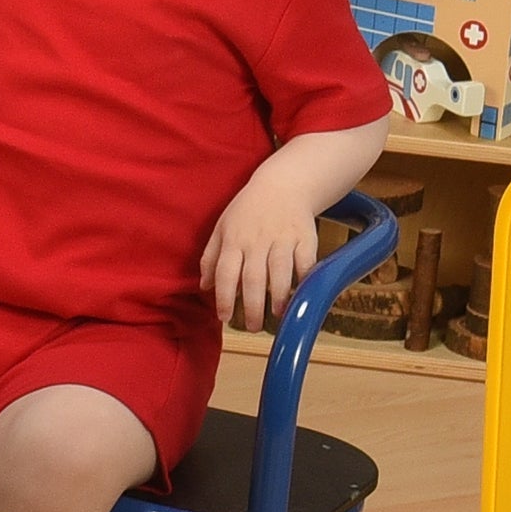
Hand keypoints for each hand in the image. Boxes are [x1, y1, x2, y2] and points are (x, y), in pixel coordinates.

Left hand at [200, 181, 320, 332]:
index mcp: (233, 240)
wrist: (283, 184)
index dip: (223, 298)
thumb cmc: (248, 210)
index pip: (225, 274)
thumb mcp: (221, 228)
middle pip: (252, 278)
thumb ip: (211, 258)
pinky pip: (305, 261)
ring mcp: (282, 238)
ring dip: (278, 295)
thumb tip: (204, 287)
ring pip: (279, 271)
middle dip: (252, 306)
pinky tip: (301, 293)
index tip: (224, 317)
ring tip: (277, 314)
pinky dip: (304, 278)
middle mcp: (257, 241)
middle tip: (253, 327)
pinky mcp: (305, 236)